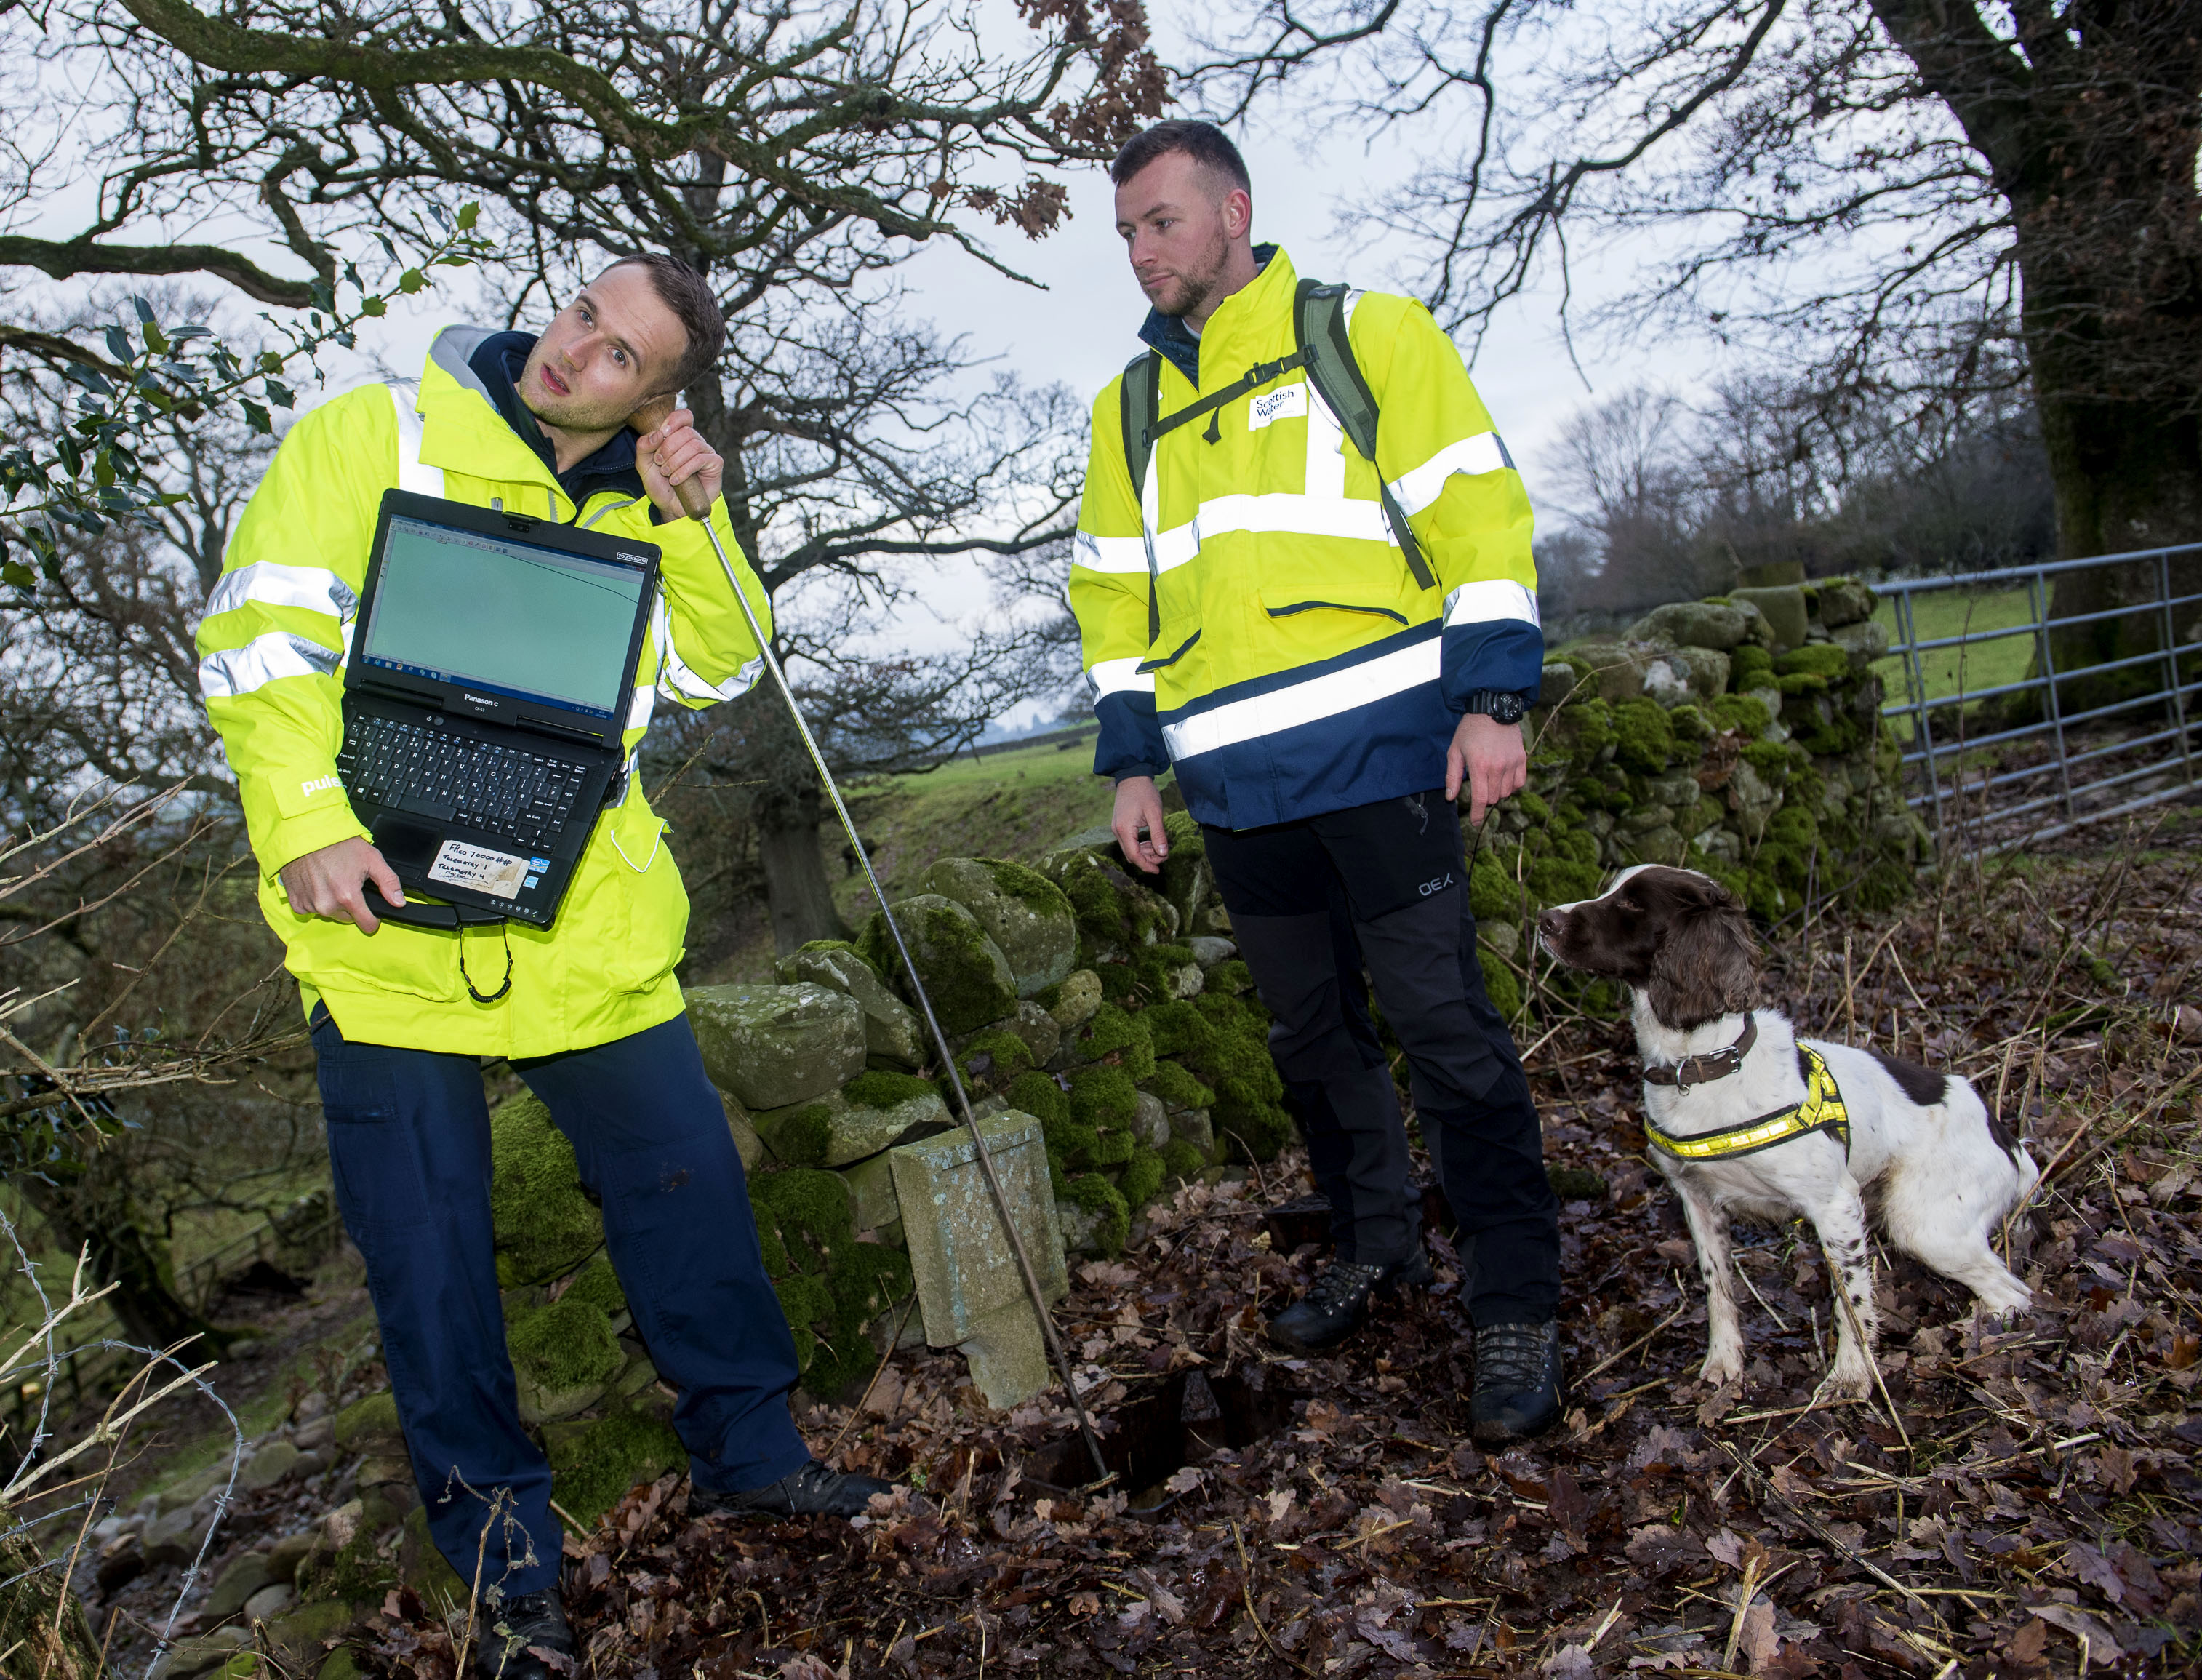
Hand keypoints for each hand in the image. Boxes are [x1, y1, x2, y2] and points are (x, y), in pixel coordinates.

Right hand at [279, 836, 403, 933]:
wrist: (306, 834)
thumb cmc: (337, 844)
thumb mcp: (371, 859)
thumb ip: (389, 882)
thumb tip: (399, 901)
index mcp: (347, 897)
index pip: (367, 925)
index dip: (373, 918)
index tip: (371, 910)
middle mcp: (327, 905)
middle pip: (348, 918)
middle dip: (351, 905)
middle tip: (347, 882)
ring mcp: (309, 905)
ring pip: (329, 913)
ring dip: (332, 901)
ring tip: (331, 879)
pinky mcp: (296, 902)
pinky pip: (310, 909)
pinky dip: (315, 899)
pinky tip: (317, 882)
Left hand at [634, 407, 723, 520]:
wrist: (672, 509)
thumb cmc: (661, 486)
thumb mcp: (644, 465)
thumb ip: (644, 446)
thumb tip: (658, 434)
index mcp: (679, 438)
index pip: (684, 416)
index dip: (674, 420)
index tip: (662, 434)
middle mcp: (695, 442)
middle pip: (686, 431)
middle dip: (668, 448)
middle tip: (660, 463)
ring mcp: (707, 452)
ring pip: (693, 445)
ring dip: (676, 460)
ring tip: (667, 474)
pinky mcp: (715, 464)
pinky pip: (701, 459)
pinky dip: (685, 470)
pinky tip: (677, 481)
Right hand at [1111, 776, 1169, 874]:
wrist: (1132, 776)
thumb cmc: (1144, 792)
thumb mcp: (1155, 813)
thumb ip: (1159, 834)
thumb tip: (1164, 853)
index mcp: (1124, 829)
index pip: (1134, 856)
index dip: (1146, 865)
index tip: (1158, 870)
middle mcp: (1117, 831)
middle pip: (1131, 855)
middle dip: (1147, 859)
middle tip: (1164, 855)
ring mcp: (1116, 828)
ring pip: (1129, 850)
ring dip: (1144, 853)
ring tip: (1159, 847)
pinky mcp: (1119, 825)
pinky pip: (1129, 842)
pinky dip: (1140, 845)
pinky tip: (1151, 842)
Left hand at [1447, 711, 1526, 827]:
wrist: (1493, 708)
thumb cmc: (1470, 729)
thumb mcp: (1455, 751)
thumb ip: (1452, 776)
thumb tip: (1450, 798)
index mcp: (1479, 766)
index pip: (1480, 799)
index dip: (1477, 814)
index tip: (1475, 822)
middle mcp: (1498, 767)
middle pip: (1493, 798)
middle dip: (1484, 798)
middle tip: (1479, 785)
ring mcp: (1512, 763)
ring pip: (1506, 793)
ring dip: (1497, 792)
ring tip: (1490, 779)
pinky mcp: (1522, 759)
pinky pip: (1519, 783)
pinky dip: (1511, 786)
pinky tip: (1503, 778)